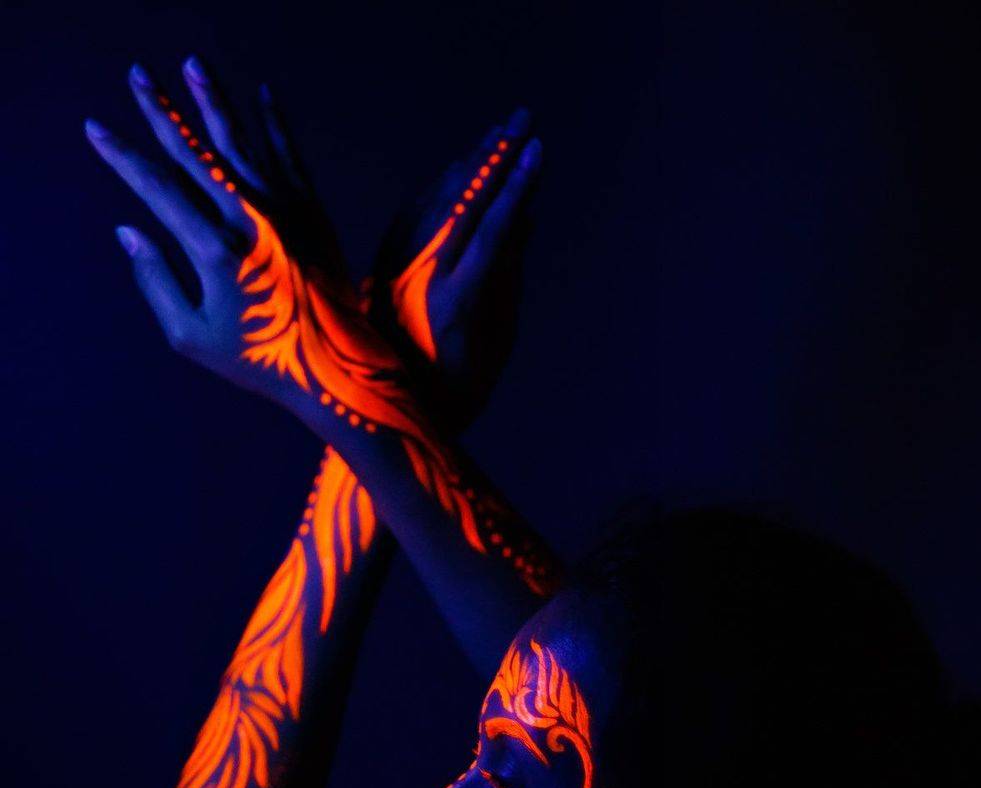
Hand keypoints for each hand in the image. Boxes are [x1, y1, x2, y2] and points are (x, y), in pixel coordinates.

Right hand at [85, 59, 412, 437]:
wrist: (336, 366)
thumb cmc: (257, 360)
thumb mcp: (191, 336)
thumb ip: (156, 281)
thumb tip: (127, 230)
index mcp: (212, 250)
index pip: (155, 187)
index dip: (121, 155)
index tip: (96, 129)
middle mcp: (248, 219)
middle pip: (193, 149)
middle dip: (161, 109)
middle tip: (137, 75)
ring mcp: (284, 211)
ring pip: (240, 141)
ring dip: (212, 100)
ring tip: (192, 66)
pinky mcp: (312, 212)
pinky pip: (288, 155)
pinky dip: (274, 123)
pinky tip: (262, 94)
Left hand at [368, 110, 541, 428]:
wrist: (387, 415)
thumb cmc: (456, 390)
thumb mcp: (496, 343)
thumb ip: (509, 279)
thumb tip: (524, 221)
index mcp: (455, 302)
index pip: (491, 229)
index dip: (516, 187)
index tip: (538, 151)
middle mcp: (419, 278)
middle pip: (461, 201)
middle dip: (494, 155)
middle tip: (522, 118)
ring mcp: (395, 269)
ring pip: (433, 200)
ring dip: (467, 164)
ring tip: (497, 135)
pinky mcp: (381, 266)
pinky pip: (412, 213)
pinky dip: (439, 189)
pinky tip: (459, 171)